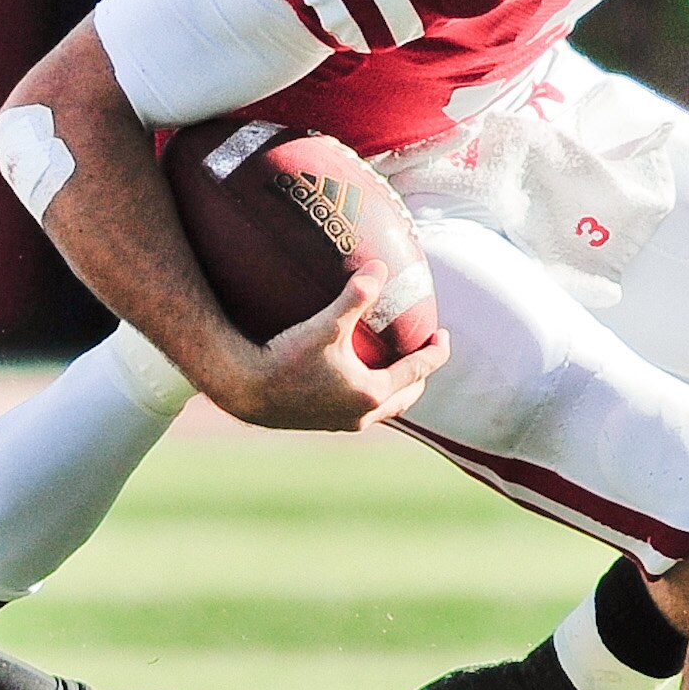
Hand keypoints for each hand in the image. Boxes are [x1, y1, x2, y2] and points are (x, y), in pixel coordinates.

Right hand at [194, 269, 449, 433]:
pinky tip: (354, 379)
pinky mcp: (323, 423)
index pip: (418, 371)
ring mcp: (342, 423)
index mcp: (372, 392)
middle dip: (419, 375)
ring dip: (395, 388)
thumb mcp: (325, 324)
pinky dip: (369, 395)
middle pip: (407, 396)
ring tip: (394, 367)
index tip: (443, 335)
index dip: (436, 352)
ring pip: (384, 408)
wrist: (245, 390)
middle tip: (423, 352)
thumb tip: (380, 266)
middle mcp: (362, 414)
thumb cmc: (285, 358)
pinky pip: (359, 410)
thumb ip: (355, 296)